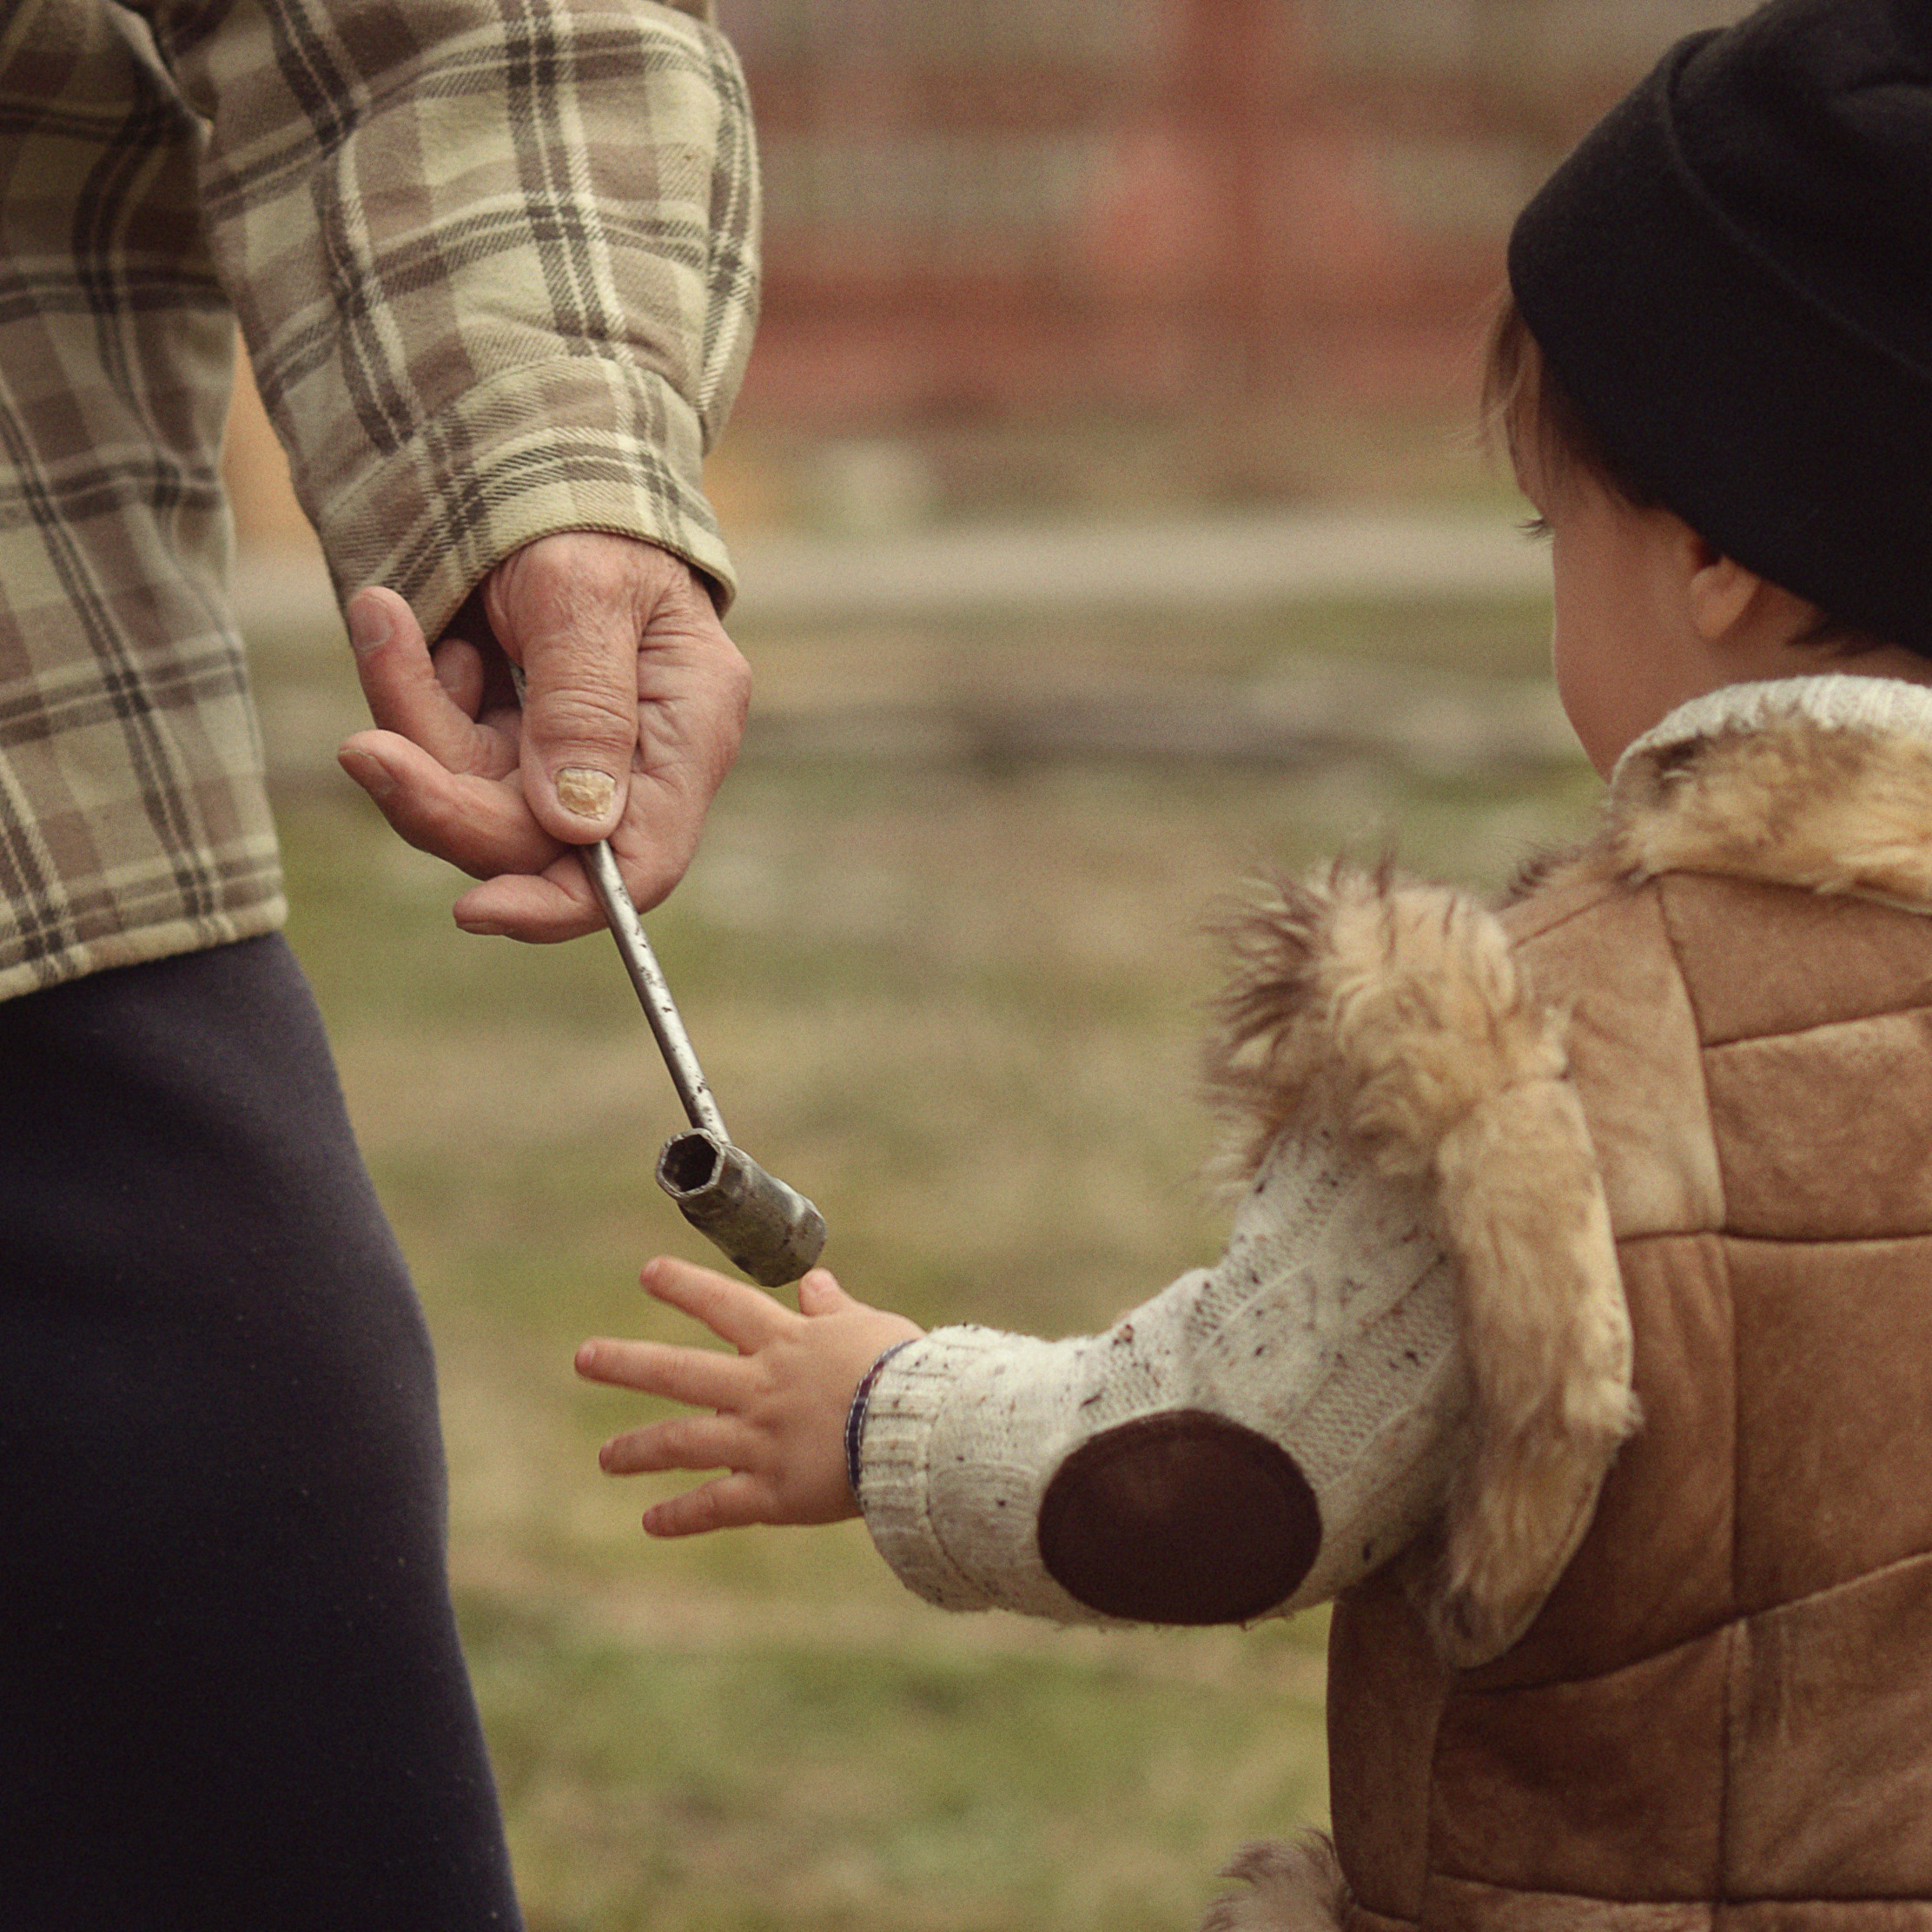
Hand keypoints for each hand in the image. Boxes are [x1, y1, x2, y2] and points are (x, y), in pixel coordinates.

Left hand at [337, 533, 751, 940]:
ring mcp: (566, 748)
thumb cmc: (579, 506)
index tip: (475, 908)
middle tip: (363, 747)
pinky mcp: (507, 729)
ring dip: (412, 721)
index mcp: (688, 729)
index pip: (643, 864)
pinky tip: (399, 620)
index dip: (564, 904)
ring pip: (472, 799)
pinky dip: (407, 690)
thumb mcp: (582, 591)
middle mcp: (634, 756)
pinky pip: (439, 751)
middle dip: (444, 797)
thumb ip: (583, 708)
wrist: (529, 438)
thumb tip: (577, 829)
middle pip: (535, 842)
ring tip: (383, 620)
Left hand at [576, 1257, 923, 1534]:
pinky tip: (650, 1523)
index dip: (684, 1286)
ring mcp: (760, 1441)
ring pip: (683, 1442)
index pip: (723, 1304)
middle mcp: (760, 1387)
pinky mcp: (772, 1492)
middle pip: (679, 1371)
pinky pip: (716, 1506)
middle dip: (627, 1362)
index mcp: (786, 1343)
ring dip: (638, 1449)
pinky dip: (681, 1516)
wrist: (920, 1431)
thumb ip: (835, 1309)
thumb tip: (813, 1281)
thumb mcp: (871, 1327)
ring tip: (606, 1458)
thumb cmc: (910, 1372)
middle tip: (584, 1358)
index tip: (648, 1274)